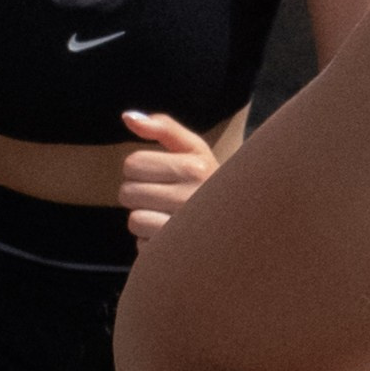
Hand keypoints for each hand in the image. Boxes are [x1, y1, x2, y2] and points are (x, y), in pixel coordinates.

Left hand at [119, 110, 219, 241]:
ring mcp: (185, 228)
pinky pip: (141, 245)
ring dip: (145, 220)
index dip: (140, 170)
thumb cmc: (209, 181)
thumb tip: (127, 117)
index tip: (160, 174)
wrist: (242, 225)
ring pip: (133, 220)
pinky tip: (172, 236)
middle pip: (127, 192)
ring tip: (169, 216)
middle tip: (165, 197)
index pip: (132, 164)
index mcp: (195, 167)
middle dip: (140, 194)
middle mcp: (191, 196)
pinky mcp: (178, 253)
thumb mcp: (194, 149)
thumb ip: (163, 128)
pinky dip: (151, 241)